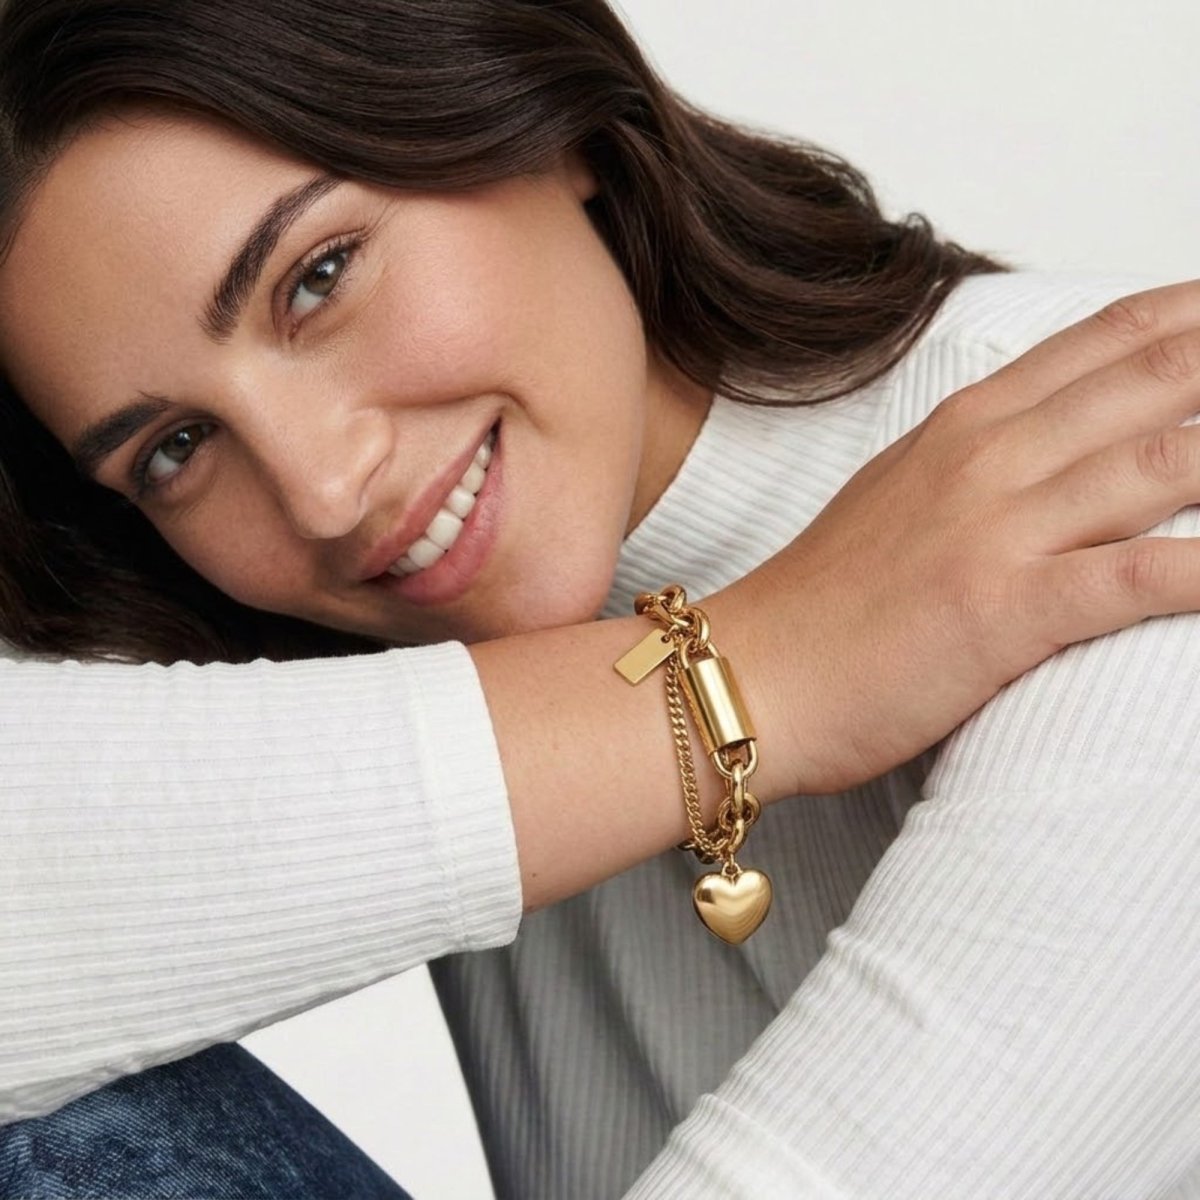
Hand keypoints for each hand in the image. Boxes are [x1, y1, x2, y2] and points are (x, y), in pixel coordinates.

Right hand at [727, 281, 1199, 793]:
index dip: (1197, 317)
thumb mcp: (896, 499)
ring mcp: (998, 526)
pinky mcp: (1006, 607)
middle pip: (1159, 381)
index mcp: (965, 426)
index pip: (1108, 342)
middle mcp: (991, 457)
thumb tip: (1044, 447)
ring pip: (1169, 460)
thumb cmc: (820, 604)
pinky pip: (1144, 575)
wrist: (748, 672)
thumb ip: (974, 461)